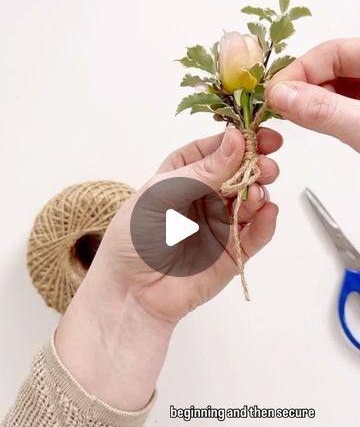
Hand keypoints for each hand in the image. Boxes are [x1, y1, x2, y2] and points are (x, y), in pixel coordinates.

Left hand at [86, 126, 279, 324]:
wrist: (131, 292)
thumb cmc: (135, 238)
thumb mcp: (162, 194)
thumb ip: (203, 170)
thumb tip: (236, 140)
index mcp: (183, 174)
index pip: (217, 149)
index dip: (239, 140)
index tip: (260, 134)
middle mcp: (205, 195)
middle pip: (240, 172)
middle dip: (257, 164)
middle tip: (267, 164)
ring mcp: (220, 223)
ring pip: (251, 200)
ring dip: (260, 192)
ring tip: (256, 193)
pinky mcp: (232, 252)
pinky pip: (255, 234)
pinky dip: (266, 223)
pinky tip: (267, 212)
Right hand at [266, 38, 359, 151]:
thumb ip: (324, 109)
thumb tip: (281, 95)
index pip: (331, 52)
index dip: (298, 71)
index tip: (273, 95)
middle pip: (332, 68)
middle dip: (303, 88)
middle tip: (279, 109)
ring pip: (337, 88)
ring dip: (313, 102)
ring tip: (296, 119)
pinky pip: (345, 106)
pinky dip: (327, 114)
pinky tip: (317, 126)